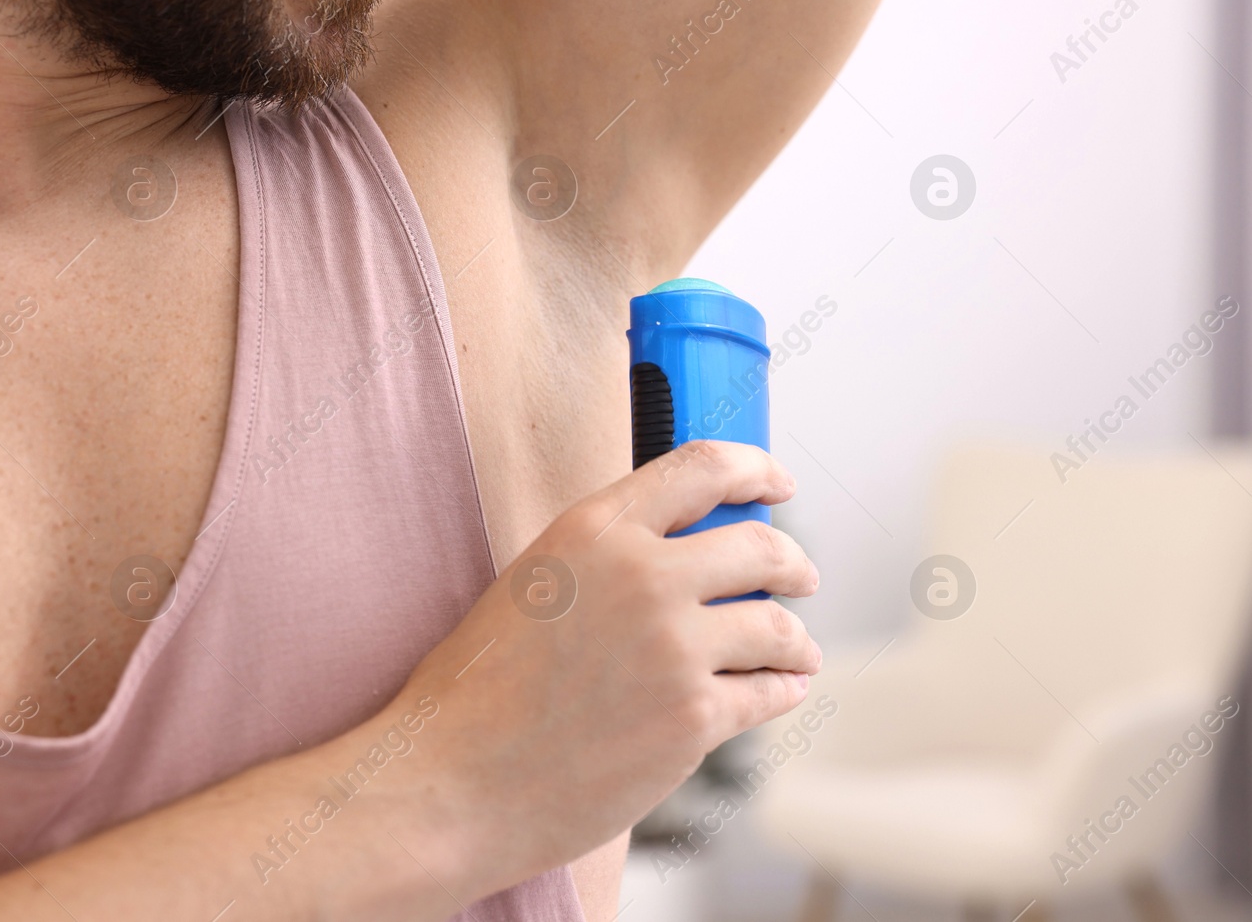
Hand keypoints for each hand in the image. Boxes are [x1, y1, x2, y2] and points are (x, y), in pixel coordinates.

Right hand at [388, 440, 820, 895]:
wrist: (450, 784)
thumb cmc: (476, 692)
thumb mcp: (534, 582)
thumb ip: (606, 555)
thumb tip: (677, 550)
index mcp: (595, 530)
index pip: (703, 467)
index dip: (756, 468)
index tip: (778, 482)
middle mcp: (643, 576)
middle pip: (761, 547)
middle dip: (794, 562)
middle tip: (802, 576)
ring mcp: (674, 648)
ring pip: (778, 627)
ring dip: (796, 640)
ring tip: (798, 651)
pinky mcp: (693, 718)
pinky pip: (769, 692)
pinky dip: (784, 690)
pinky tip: (781, 692)